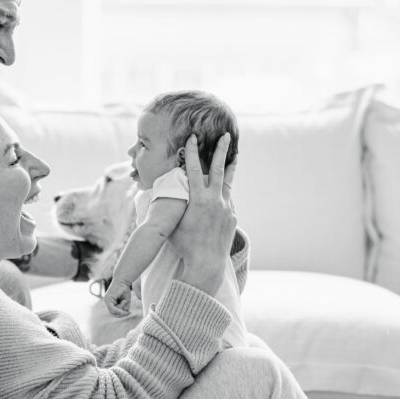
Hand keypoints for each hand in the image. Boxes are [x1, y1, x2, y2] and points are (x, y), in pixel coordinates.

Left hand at [104, 279, 132, 316]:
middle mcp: (107, 302)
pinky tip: (123, 306)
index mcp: (110, 302)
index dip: (121, 315)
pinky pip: (112, 308)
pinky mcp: (107, 298)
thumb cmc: (124, 289)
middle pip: (113, 314)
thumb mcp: (126, 301)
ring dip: (121, 308)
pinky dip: (118, 309)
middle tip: (128, 312)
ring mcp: (106, 300)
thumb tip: (123, 314)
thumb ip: (124, 308)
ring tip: (125, 301)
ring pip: (113, 312)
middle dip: (121, 314)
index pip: (114, 313)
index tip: (129, 312)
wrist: (123, 280)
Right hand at [168, 133, 236, 293]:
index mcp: (198, 199)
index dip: (191, 152)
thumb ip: (173, 205)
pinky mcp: (232, 217)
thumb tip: (164, 193)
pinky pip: (227, 201)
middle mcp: (214, 200)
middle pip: (219, 169)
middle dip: (222, 151)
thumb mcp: (174, 221)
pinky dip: (223, 193)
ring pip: (228, 183)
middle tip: (227, 135)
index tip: (193, 138)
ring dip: (230, 168)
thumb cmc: (184, 244)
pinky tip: (221, 193)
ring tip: (235, 155)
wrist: (205, 263)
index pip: (192, 169)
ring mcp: (226, 208)